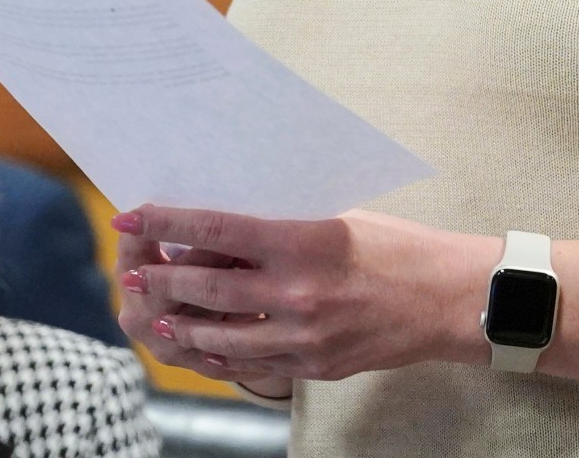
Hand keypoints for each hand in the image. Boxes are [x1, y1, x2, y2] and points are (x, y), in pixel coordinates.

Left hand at [112, 205, 494, 386]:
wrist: (447, 299)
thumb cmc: (396, 247)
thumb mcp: (336, 219)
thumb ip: (281, 228)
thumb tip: (223, 229)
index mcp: (302, 241)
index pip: (215, 229)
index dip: (165, 221)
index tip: (131, 212)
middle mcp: (298, 291)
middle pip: (205, 288)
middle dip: (160, 279)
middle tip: (131, 271)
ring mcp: (304, 335)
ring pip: (220, 335)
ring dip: (181, 324)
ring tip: (157, 315)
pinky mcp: (313, 365)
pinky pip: (253, 364)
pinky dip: (221, 354)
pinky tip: (203, 345)